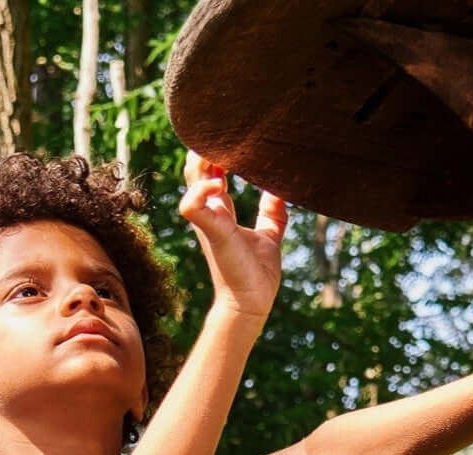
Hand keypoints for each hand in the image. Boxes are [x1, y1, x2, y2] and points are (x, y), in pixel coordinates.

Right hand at [179, 151, 287, 324]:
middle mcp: (212, 212)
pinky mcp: (212, 233)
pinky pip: (192, 206)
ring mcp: (209, 222)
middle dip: (206, 147)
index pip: (210, 170)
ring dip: (201, 160)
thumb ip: (272, 212)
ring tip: (221, 150)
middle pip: (196, 167)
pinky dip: (201, 190)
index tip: (235, 136)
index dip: (217, 151)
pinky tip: (220, 183)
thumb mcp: (269, 235)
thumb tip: (281, 189)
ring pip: (191, 179)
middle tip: (228, 134)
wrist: (252, 303)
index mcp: (222, 211)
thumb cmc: (257, 274)